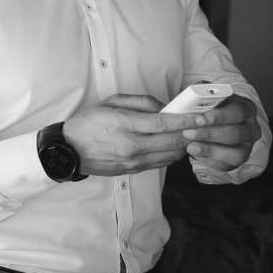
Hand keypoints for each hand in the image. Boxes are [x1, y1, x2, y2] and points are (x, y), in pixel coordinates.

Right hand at [63, 93, 204, 176]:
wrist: (69, 150)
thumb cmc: (88, 123)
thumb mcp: (110, 102)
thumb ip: (140, 102)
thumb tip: (164, 107)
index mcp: (124, 124)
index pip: (163, 123)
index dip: (186, 120)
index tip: (202, 117)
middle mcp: (131, 145)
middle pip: (172, 142)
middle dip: (192, 134)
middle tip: (203, 126)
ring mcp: (133, 160)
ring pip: (171, 155)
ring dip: (184, 146)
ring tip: (190, 136)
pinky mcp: (133, 170)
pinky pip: (161, 163)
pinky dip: (171, 154)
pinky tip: (173, 146)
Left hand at [183, 94, 260, 171]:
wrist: (205, 125)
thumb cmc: (206, 109)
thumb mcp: (203, 98)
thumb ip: (199, 96)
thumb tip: (190, 99)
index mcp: (244, 108)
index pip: (237, 111)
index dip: (219, 116)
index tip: (200, 119)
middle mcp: (250, 128)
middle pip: (236, 133)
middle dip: (210, 134)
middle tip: (188, 133)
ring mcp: (246, 146)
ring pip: (236, 152)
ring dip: (210, 150)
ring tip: (190, 146)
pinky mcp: (237, 160)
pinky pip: (228, 165)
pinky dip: (210, 161)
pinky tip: (196, 154)